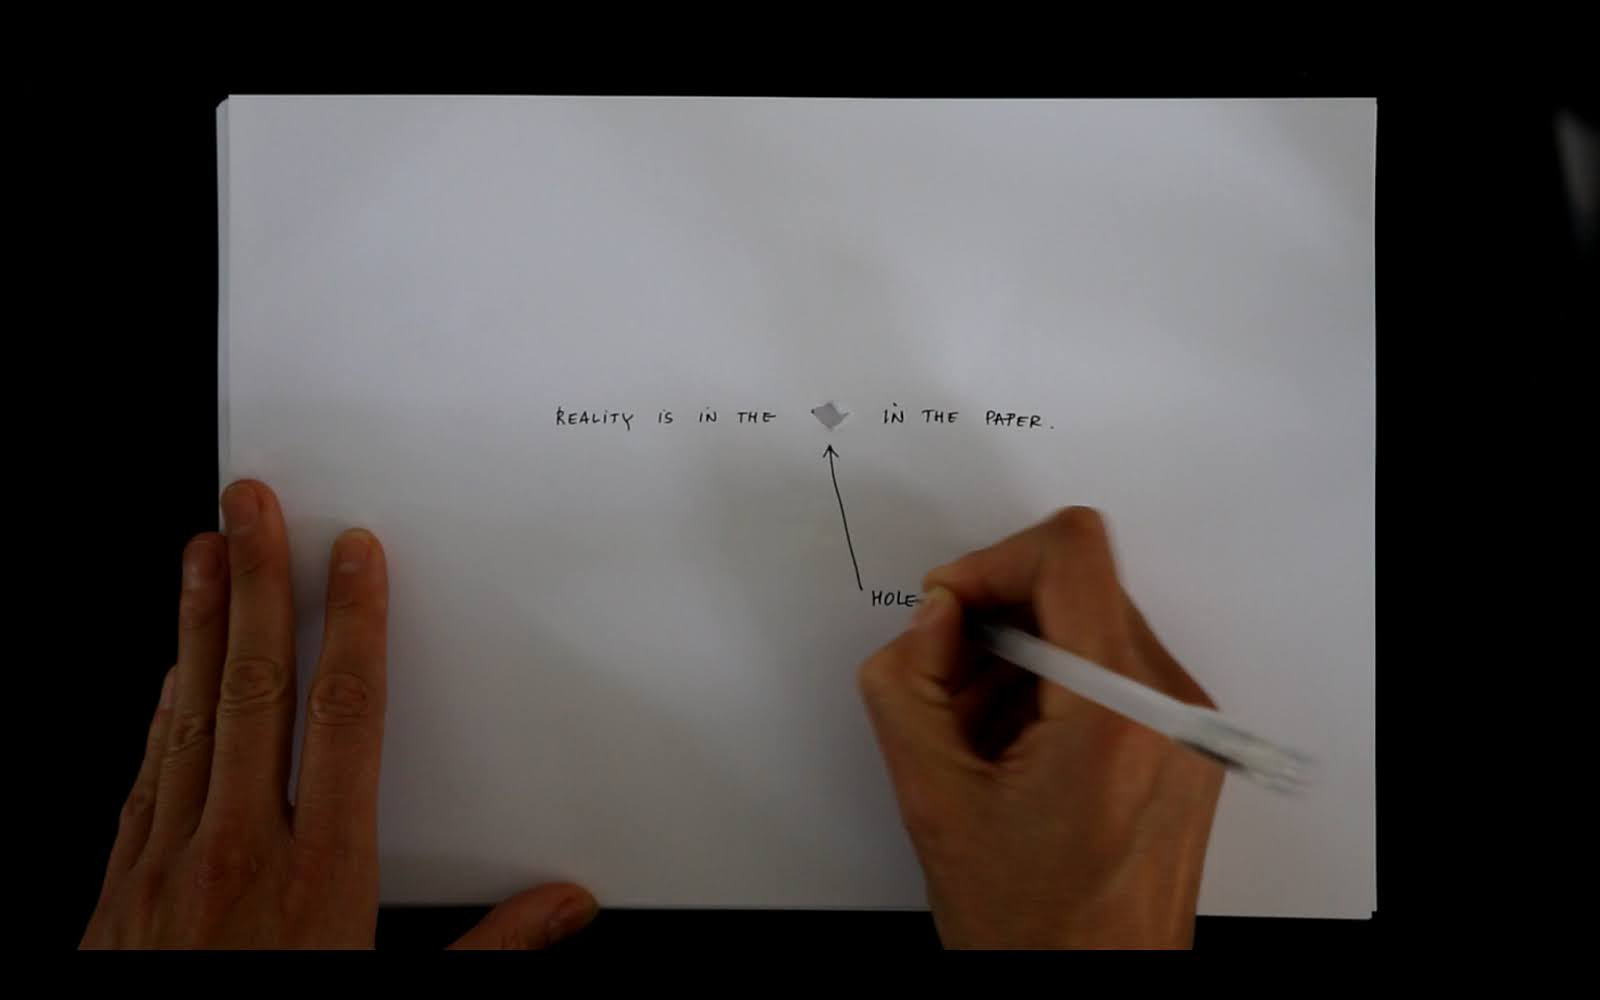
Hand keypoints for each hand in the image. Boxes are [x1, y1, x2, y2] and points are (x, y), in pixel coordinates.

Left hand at [82, 479, 596, 948]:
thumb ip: (488, 955)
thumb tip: (565, 908)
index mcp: (320, 873)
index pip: (346, 715)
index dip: (355, 624)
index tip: (353, 556)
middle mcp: (239, 847)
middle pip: (255, 687)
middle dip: (257, 584)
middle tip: (252, 505)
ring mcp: (168, 861)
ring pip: (187, 713)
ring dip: (193, 624)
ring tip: (198, 551)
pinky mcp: (118, 886)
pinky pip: (145, 771)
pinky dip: (159, 708)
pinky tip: (162, 671)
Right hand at [857, 507, 1223, 948]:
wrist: (1093, 998)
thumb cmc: (1028, 927)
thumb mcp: (931, 798)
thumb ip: (908, 682)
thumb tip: (935, 615)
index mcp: (1118, 713)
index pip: (1071, 553)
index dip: (991, 563)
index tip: (949, 611)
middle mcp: (1172, 708)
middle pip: (1076, 589)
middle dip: (996, 625)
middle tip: (946, 691)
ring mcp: (1189, 728)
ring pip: (1090, 629)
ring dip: (1020, 663)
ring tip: (979, 741)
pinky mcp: (1187, 747)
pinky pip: (1113, 674)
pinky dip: (1053, 693)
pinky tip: (1015, 758)